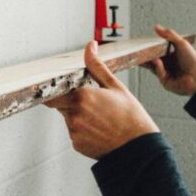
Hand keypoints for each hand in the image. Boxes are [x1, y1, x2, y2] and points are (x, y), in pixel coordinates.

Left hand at [44, 41, 158, 159]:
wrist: (139, 148)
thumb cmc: (131, 117)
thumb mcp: (116, 87)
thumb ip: (97, 66)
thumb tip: (90, 47)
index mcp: (82, 96)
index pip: (56, 90)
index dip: (59, 88)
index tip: (62, 88)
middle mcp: (74, 114)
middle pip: (59, 103)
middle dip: (68, 101)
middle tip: (90, 104)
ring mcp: (74, 130)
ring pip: (68, 118)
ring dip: (78, 116)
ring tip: (100, 119)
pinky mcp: (76, 143)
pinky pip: (74, 132)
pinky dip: (83, 130)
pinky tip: (99, 130)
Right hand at [142, 24, 195, 95]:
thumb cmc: (193, 61)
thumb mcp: (181, 43)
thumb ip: (168, 35)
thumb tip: (156, 27)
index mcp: (171, 55)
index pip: (157, 50)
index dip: (149, 47)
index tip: (142, 44)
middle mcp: (168, 64)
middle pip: (152, 59)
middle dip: (144, 55)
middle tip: (137, 50)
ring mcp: (166, 73)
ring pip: (152, 66)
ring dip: (148, 60)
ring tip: (144, 55)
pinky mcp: (165, 81)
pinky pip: (157, 73)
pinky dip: (158, 67)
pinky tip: (158, 62)